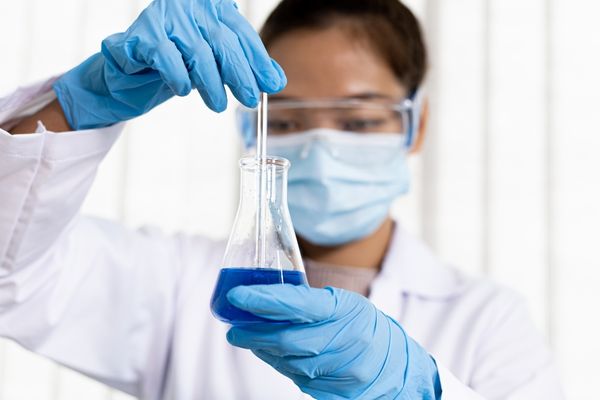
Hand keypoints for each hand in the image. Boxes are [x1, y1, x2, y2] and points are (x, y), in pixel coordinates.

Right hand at [53, 0, 285, 129]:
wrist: (128, 75)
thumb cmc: (176, 65)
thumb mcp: (217, 66)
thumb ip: (245, 67)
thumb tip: (277, 80)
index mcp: (210, 6)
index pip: (241, 32)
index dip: (258, 60)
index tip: (272, 84)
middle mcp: (188, 5)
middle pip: (222, 41)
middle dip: (240, 74)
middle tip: (249, 99)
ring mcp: (163, 16)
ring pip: (197, 51)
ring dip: (211, 83)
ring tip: (218, 105)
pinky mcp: (141, 34)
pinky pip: (165, 56)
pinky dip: (178, 76)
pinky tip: (184, 90)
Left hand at [226, 284, 440, 398]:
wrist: (394, 366)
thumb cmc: (363, 326)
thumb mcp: (344, 304)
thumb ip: (309, 303)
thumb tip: (265, 301)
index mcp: (346, 311)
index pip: (300, 304)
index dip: (265, 299)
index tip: (238, 295)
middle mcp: (344, 341)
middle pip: (288, 338)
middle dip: (255, 333)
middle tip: (233, 329)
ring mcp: (339, 370)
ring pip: (288, 360)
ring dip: (262, 349)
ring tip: (247, 338)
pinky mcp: (332, 391)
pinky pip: (294, 376)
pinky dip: (277, 362)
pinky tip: (268, 353)